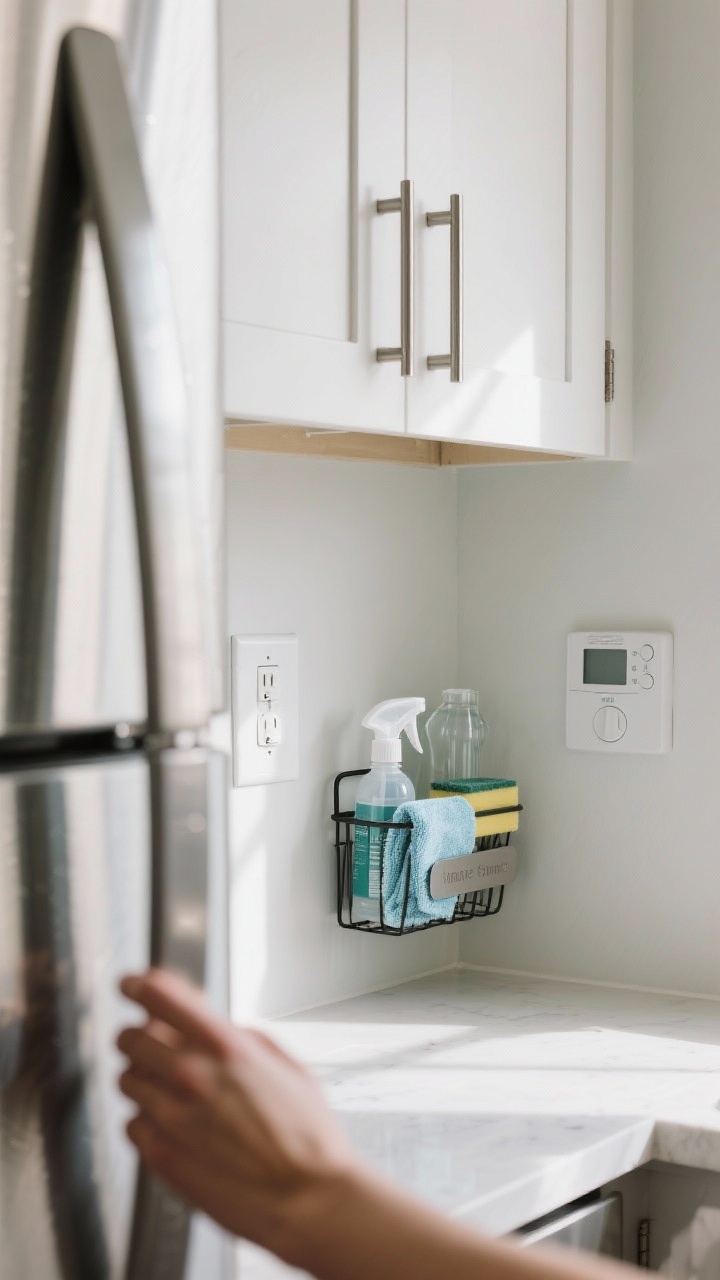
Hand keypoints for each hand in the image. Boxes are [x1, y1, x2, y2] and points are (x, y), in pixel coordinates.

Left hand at [117, 969, 358, 1264]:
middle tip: (155, 1045)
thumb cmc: (307, 1137)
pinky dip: (146, 1120)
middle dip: (140, 1036)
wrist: (309, 1200)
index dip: (138, 984)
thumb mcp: (284, 1065)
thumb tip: (214, 1028)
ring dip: (143, 1078)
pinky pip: (131, 1123)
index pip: (158, 995)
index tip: (131, 984)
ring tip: (171, 1092)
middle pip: (130, 1037)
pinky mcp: (160, 1156)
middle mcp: (191, 1076)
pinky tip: (173, 1125)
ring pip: (125, 1079)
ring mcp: (171, 1117)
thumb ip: (239, 1039)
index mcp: (225, 1046)